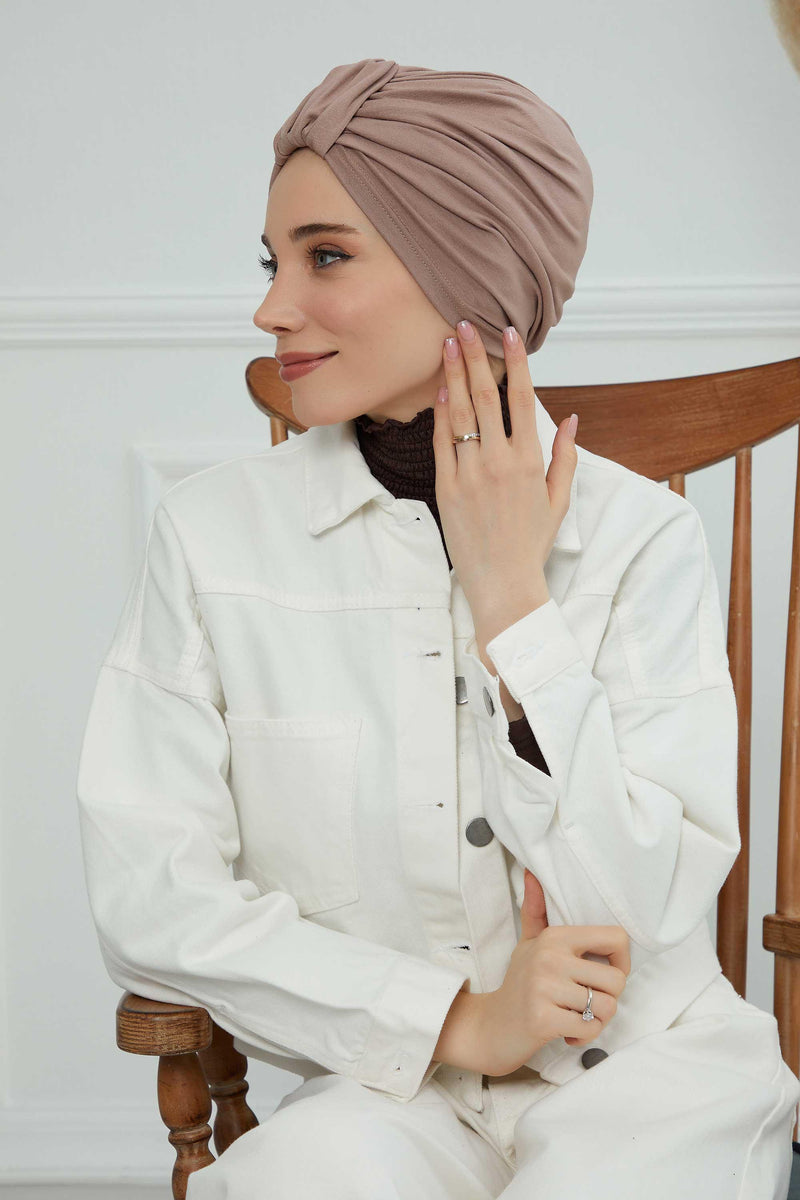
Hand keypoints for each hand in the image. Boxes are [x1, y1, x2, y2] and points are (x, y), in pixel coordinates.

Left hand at [432, 321, 577, 617]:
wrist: (503, 583)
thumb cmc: (532, 543)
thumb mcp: (559, 500)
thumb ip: (565, 456)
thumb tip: (570, 419)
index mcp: (530, 461)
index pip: (521, 398)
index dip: (513, 362)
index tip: (507, 333)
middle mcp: (499, 461)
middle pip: (485, 397)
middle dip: (474, 357)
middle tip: (464, 324)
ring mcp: (470, 474)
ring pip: (460, 414)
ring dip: (453, 375)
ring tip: (446, 344)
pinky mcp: (447, 488)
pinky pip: (442, 443)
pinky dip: (441, 414)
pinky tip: (440, 389)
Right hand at [479, 868, 630, 1076]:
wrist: (492, 1026)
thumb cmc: (519, 983)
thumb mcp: (528, 943)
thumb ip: (536, 910)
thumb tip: (531, 872)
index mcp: (555, 936)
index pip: (616, 938)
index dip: (622, 961)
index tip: (605, 975)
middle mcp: (550, 957)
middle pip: (617, 979)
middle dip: (608, 998)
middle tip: (585, 1002)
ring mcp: (545, 988)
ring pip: (607, 1007)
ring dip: (597, 1020)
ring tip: (575, 1016)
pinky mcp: (543, 1018)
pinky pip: (590, 1028)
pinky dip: (584, 1035)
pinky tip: (567, 1031)